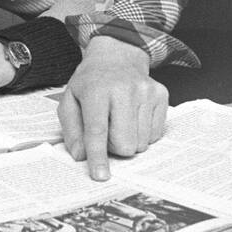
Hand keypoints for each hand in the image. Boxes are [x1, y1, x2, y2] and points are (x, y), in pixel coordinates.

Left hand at [57, 36, 168, 180]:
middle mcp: (125, 89)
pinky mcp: (161, 95)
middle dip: (114, 147)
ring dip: (128, 140)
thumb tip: (81, 155)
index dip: (98, 156)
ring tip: (120, 121)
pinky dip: (142, 134)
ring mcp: (146, 92)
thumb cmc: (91, 82)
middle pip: (125, 143)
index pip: (98, 130)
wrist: (117, 57)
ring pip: (141, 143)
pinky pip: (155, 134)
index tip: (100, 175)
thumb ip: (71, 129)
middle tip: (107, 132)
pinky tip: (134, 117)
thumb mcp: (70, 100)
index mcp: (97, 90)